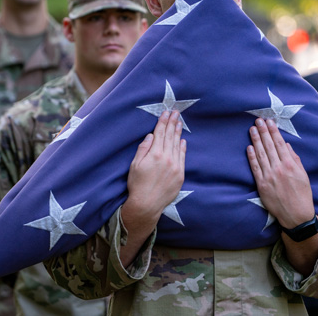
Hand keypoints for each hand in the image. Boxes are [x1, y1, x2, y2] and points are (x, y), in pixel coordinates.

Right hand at [121, 111, 185, 264]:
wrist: (147, 205)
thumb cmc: (137, 185)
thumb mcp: (135, 165)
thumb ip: (143, 148)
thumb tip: (151, 135)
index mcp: (155, 154)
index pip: (160, 133)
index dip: (163, 122)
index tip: (166, 113)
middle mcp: (167, 158)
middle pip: (170, 136)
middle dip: (172, 123)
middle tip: (176, 113)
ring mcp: (175, 166)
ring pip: (177, 145)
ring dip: (178, 133)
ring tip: (179, 122)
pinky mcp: (180, 175)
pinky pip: (182, 157)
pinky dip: (182, 148)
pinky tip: (183, 140)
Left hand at [246, 118, 313, 228]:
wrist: (296, 215)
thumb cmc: (302, 195)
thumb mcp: (303, 175)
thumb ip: (295, 159)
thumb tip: (286, 146)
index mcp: (290, 165)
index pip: (279, 143)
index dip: (273, 131)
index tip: (269, 121)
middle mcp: (278, 168)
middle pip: (269, 146)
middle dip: (263, 131)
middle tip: (258, 120)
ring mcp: (269, 176)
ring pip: (261, 154)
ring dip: (255, 140)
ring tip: (252, 129)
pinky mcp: (261, 185)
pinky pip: (255, 167)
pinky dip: (251, 156)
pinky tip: (249, 147)